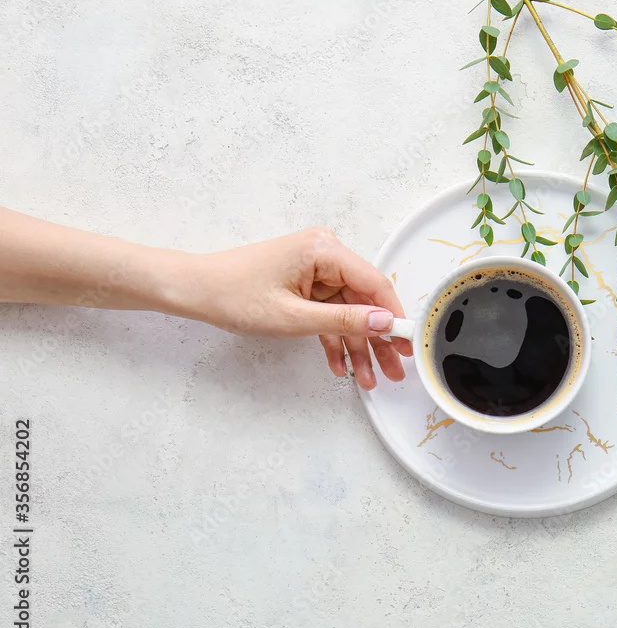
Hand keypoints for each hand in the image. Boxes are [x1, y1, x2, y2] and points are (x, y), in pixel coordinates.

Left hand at [181, 227, 411, 388]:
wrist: (196, 290)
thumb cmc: (234, 294)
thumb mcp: (294, 317)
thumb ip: (344, 321)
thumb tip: (384, 323)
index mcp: (324, 250)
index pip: (375, 283)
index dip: (394, 316)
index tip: (408, 343)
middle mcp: (325, 254)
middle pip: (365, 301)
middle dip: (378, 339)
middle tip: (395, 368)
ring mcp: (316, 270)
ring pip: (349, 313)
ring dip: (358, 346)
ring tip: (370, 378)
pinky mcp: (307, 284)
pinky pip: (330, 314)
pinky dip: (335, 339)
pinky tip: (342, 366)